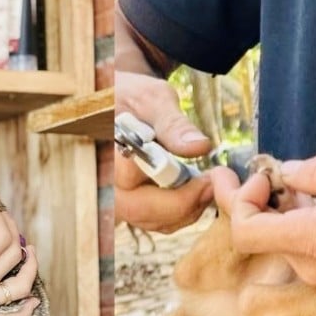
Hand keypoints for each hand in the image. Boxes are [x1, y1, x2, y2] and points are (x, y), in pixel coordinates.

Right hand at [115, 70, 213, 232]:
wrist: (119, 102)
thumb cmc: (132, 95)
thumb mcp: (152, 99)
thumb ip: (174, 124)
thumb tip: (200, 147)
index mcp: (104, 150)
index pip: (132, 180)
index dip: (171, 185)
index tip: (206, 178)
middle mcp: (103, 180)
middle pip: (140, 210)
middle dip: (183, 204)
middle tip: (211, 185)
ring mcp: (114, 197)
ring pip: (150, 220)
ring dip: (184, 209)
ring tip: (207, 185)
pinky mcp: (128, 204)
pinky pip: (154, 220)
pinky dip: (179, 212)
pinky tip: (196, 191)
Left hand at [211, 154, 315, 297]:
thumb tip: (286, 173)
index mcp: (314, 238)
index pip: (244, 232)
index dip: (242, 201)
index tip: (264, 178)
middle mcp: (312, 267)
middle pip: (262, 236)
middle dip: (263, 202)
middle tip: (274, 173)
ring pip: (285, 243)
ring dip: (287, 215)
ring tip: (315, 189)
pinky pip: (306, 253)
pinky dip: (304, 229)